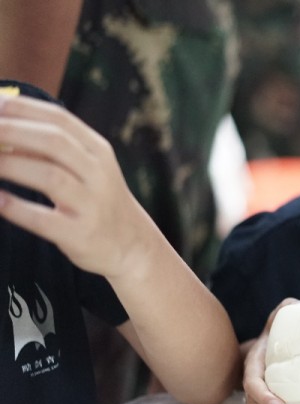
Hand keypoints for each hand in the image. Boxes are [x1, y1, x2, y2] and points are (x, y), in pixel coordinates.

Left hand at [0, 95, 154, 278]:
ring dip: (9, 166)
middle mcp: (99, 174)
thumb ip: (53, 148)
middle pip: (54, 142)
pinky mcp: (79, 234)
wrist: (132, 244)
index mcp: (98, 151)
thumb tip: (2, 126)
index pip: (59, 119)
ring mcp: (91, 205)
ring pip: (49, 177)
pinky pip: (43, 219)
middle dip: (11, 131)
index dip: (23, 108)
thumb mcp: (87, 168)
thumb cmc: (96, 200)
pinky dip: (15, 208)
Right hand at [242, 299, 299, 403]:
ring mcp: (258, 396)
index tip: (280, 403)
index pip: (251, 383)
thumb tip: (297, 307)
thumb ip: (289, 309)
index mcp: (255, 361)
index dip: (263, 395)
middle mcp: (253, 382)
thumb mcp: (284, 315)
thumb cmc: (282, 330)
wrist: (279, 343)